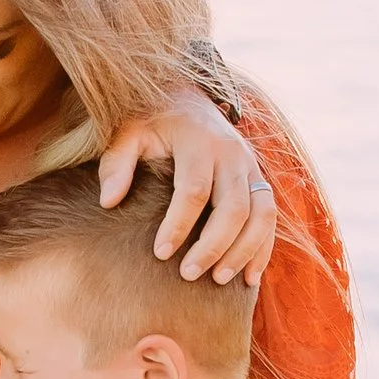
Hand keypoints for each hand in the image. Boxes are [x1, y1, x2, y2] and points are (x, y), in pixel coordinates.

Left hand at [101, 98, 276, 285]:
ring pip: (260, 214)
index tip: (159, 254)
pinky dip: (263, 248)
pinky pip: (270, 216)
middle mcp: (231, 153)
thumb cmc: (153, 121)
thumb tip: (109, 202)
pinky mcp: (259, 179)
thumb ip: (116, 164)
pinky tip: (248, 277)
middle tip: (189, 275)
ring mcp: (250, 166)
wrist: (189, 98)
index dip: (178, 225)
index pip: (193, 190)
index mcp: (198, 140)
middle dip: (213, 245)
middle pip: (233, 206)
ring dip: (244, 250)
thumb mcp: (128, 133)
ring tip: (220, 281)